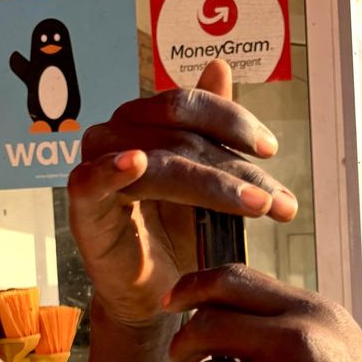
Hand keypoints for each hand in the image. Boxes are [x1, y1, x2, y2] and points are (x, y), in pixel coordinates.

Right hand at [67, 60, 295, 328]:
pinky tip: (136, 162)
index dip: (233, 121)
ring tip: (255, 205)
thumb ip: (213, 130)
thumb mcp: (208, 182)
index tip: (271, 150)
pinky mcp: (83, 207)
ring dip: (212, 184)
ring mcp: (97, 168)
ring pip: (159, 161)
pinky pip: (93, 181)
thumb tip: (219, 65)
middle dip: (237, 168)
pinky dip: (112, 169)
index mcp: (146, 122)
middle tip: (277, 200)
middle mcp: (119, 135)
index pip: (190, 105)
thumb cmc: (179, 234)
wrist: (155, 295)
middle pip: (182, 134)